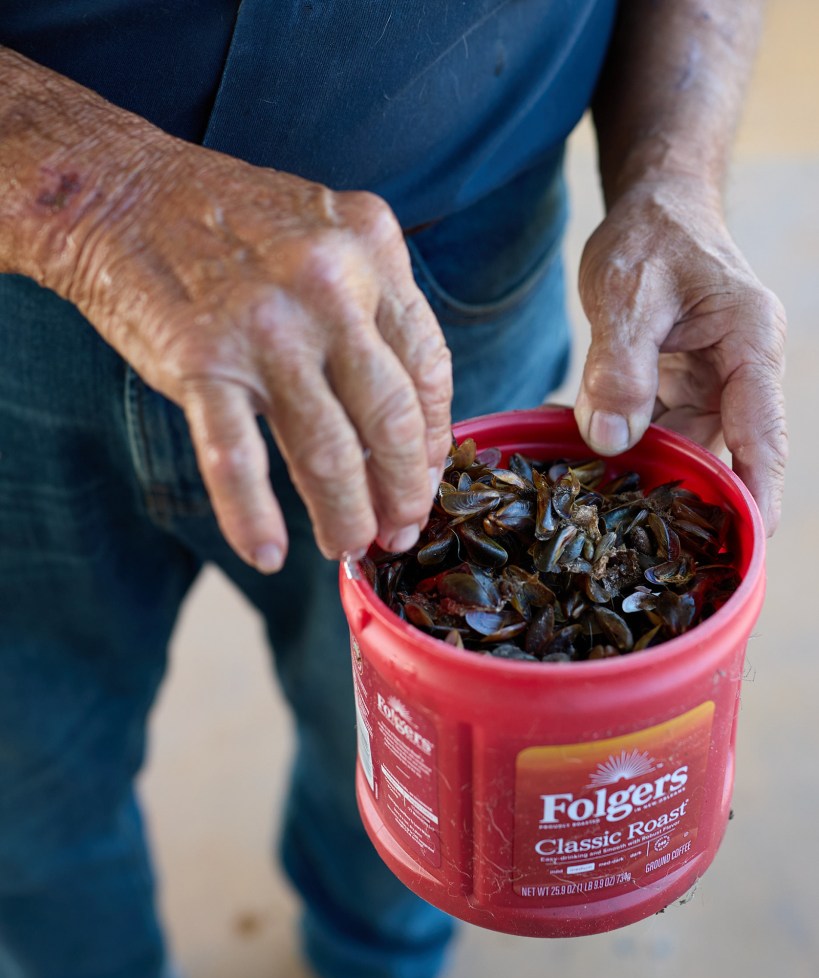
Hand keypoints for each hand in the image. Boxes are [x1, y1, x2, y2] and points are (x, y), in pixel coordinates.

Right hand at [56, 141, 452, 569]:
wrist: (119, 193)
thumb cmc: (231, 226)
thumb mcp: (327, 236)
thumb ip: (372, 308)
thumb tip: (404, 420)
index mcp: (373, 250)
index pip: (428, 367)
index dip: (430, 440)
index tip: (422, 480)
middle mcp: (330, 285)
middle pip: (390, 418)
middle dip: (402, 492)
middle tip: (399, 531)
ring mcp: (266, 325)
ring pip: (327, 450)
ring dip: (344, 516)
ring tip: (346, 548)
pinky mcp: (202, 360)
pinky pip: (237, 457)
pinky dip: (252, 515)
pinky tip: (267, 552)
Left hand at [574, 178, 786, 534]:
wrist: (651, 209)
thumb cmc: (649, 237)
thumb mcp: (626, 294)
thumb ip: (619, 366)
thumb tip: (610, 441)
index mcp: (751, 341)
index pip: (763, 431)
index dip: (757, 490)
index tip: (751, 541)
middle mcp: (741, 368)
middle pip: (726, 449)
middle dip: (693, 495)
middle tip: (651, 545)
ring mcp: (713, 380)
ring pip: (689, 446)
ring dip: (654, 473)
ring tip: (611, 510)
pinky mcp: (684, 386)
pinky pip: (663, 430)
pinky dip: (635, 448)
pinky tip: (599, 468)